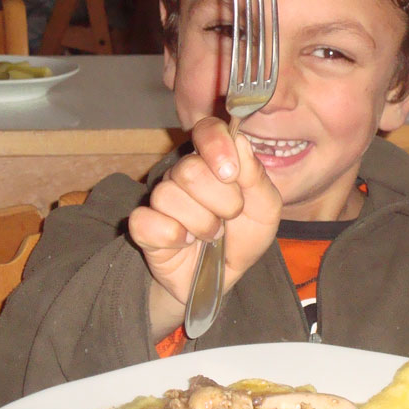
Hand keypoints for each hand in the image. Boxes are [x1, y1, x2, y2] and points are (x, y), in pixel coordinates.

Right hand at [128, 117, 282, 338]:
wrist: (221, 278)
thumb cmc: (243, 238)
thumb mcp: (265, 210)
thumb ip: (257, 177)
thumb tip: (240, 143)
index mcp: (215, 161)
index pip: (207, 130)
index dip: (216, 145)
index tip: (230, 173)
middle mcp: (184, 173)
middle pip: (190, 170)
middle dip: (220, 202)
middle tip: (229, 218)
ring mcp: (161, 199)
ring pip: (169, 196)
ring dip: (201, 224)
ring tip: (210, 234)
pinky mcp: (143, 226)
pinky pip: (148, 222)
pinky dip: (173, 237)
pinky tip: (184, 243)